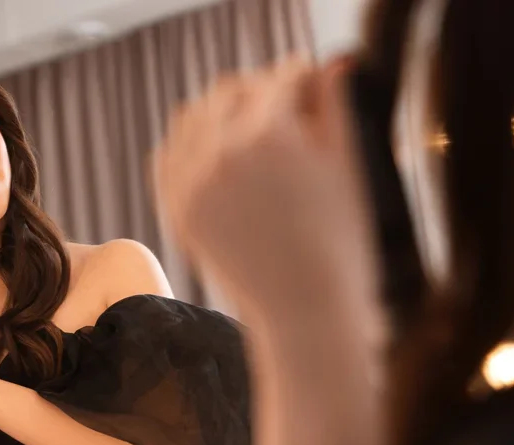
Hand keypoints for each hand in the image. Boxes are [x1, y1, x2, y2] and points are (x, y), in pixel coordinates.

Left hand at [152, 57, 378, 313]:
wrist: (305, 309)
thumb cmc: (339, 241)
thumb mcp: (346, 165)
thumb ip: (332, 106)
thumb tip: (327, 65)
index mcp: (270, 133)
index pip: (279, 79)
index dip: (298, 78)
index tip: (305, 85)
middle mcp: (222, 151)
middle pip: (230, 90)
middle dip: (257, 92)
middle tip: (277, 104)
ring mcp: (192, 181)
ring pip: (191, 116)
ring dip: (217, 113)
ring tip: (244, 128)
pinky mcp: (176, 209)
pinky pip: (166, 155)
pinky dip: (186, 145)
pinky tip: (210, 150)